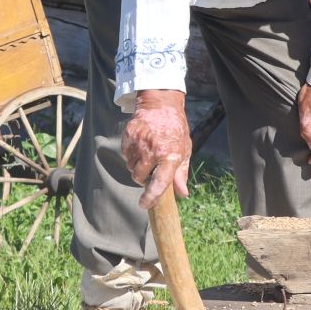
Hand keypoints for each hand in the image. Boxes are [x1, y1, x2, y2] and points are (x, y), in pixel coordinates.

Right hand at [123, 89, 190, 207]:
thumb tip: (182, 194)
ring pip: (131, 167)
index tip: (144, 204)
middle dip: (143, 179)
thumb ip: (181, 173)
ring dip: (137, 167)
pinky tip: (140, 147)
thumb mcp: (184, 150)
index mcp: (170, 155)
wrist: (161, 104)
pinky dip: (131, 155)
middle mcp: (153, 150)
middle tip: (151, 170)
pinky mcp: (129, 136)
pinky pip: (126, 155)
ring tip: (147, 156)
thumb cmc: (175, 129)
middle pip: (140, 177)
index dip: (151, 197)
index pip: (159, 183)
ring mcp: (139, 143)